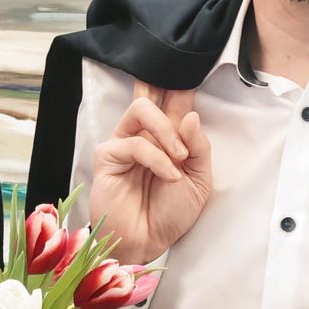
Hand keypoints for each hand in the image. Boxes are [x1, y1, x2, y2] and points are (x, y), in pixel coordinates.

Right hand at [90, 83, 211, 265]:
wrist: (149, 242)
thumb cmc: (171, 214)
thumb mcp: (199, 181)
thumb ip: (199, 148)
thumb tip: (191, 116)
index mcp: (169, 137)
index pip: (175, 101)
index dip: (182, 82)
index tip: (194, 65)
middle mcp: (146, 135)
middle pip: (152, 92)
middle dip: (166, 82)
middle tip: (182, 81)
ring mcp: (125, 143)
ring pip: (142, 108)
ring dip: (165, 129)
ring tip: (179, 157)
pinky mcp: (109, 157)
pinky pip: (135, 144)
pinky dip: (157, 159)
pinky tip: (169, 176)